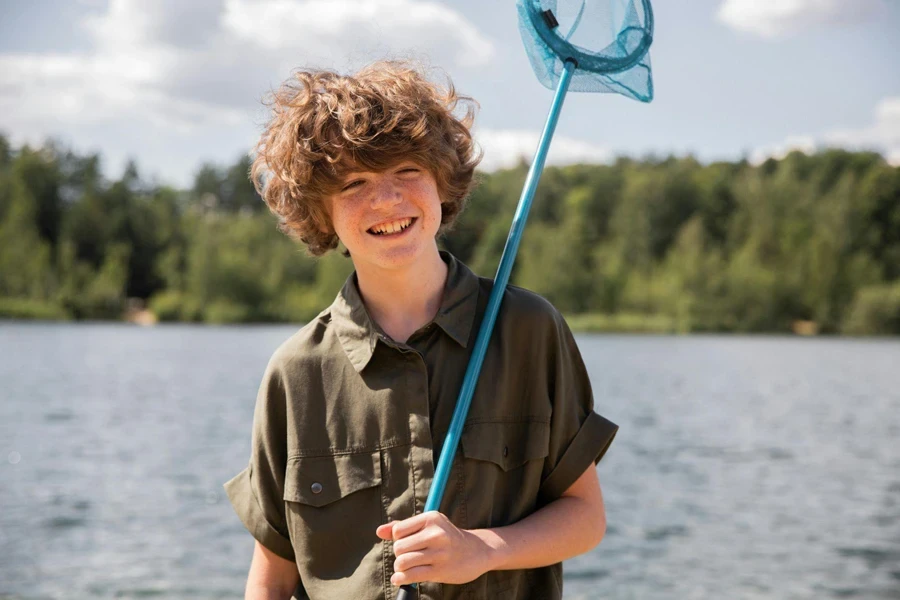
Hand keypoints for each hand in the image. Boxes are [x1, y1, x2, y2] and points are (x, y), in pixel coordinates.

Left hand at [375, 511, 493, 585]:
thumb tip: (379, 531)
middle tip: (409, 556)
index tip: (408, 543)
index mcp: (431, 518)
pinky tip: (400, 578)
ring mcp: (439, 553)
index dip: (398, 539)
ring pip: (402, 562)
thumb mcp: (428, 525)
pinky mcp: (440, 570)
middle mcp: (436, 533)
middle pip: (398, 547)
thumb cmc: (446, 537)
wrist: (477, 552)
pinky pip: (410, 576)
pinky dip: (400, 579)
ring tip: (406, 568)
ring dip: (400, 568)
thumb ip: (402, 527)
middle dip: (399, 555)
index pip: (398, 531)